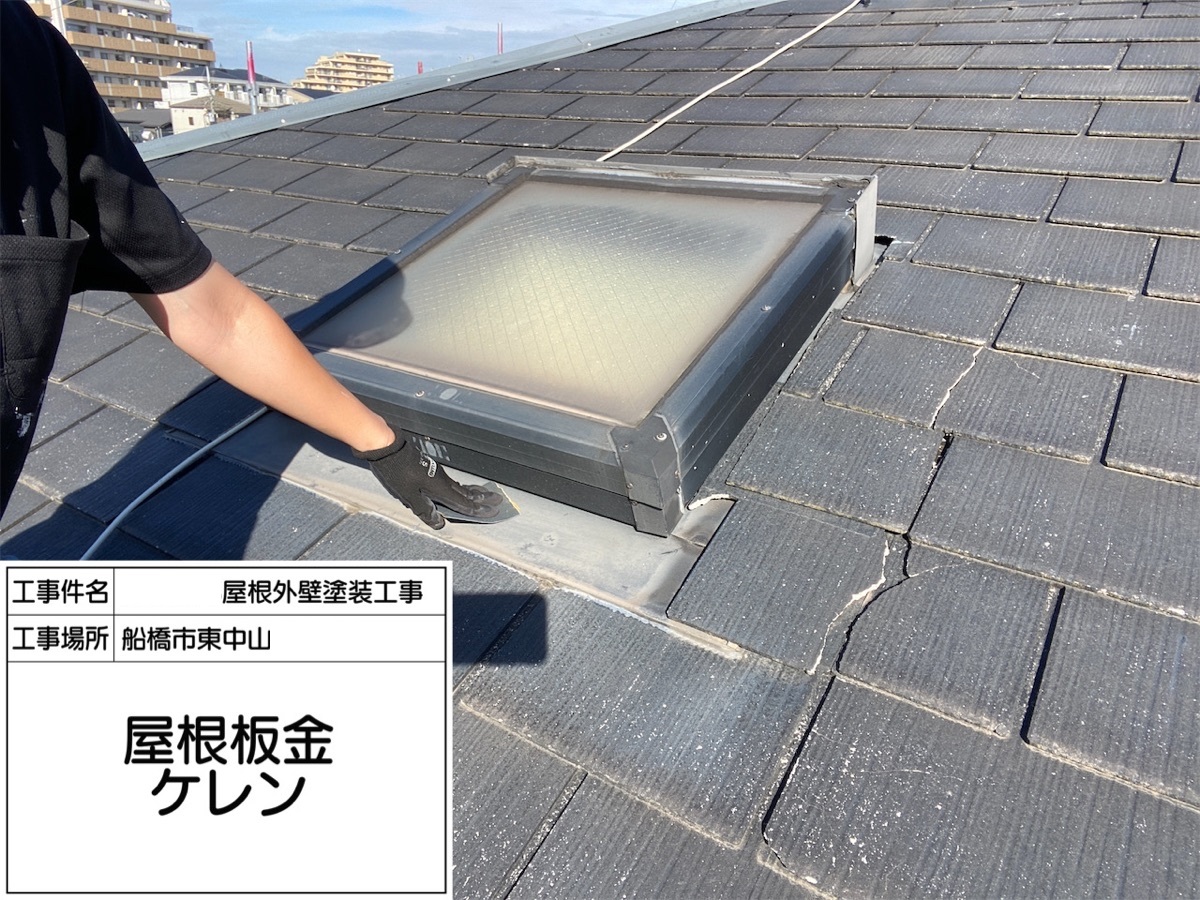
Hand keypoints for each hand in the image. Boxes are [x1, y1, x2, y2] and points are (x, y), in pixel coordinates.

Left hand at [354, 433, 502, 528]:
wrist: (390, 448)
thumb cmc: (398, 472)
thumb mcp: (408, 495)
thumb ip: (424, 509)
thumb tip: (439, 522)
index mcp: (441, 488)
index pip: (464, 503)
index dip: (478, 509)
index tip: (493, 511)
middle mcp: (443, 481)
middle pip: (468, 493)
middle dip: (483, 499)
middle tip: (498, 500)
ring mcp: (439, 474)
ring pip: (461, 487)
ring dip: (475, 493)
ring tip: (484, 496)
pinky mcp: (432, 470)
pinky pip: (453, 483)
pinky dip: (463, 489)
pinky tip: (461, 490)